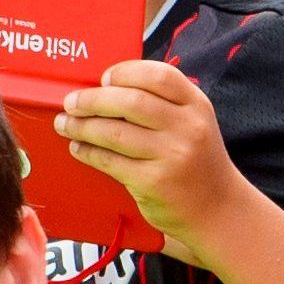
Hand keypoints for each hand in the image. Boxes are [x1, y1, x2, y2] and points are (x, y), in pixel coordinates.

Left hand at [57, 61, 250, 267]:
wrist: (218, 210)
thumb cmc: (195, 161)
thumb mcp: (192, 123)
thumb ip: (160, 103)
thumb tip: (104, 88)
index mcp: (196, 105)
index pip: (158, 75)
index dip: (124, 73)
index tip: (103, 78)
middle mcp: (188, 127)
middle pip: (130, 101)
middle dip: (92, 100)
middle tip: (71, 102)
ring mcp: (172, 156)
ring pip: (114, 132)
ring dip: (82, 126)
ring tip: (65, 124)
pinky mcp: (154, 182)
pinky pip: (110, 161)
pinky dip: (88, 151)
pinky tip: (79, 147)